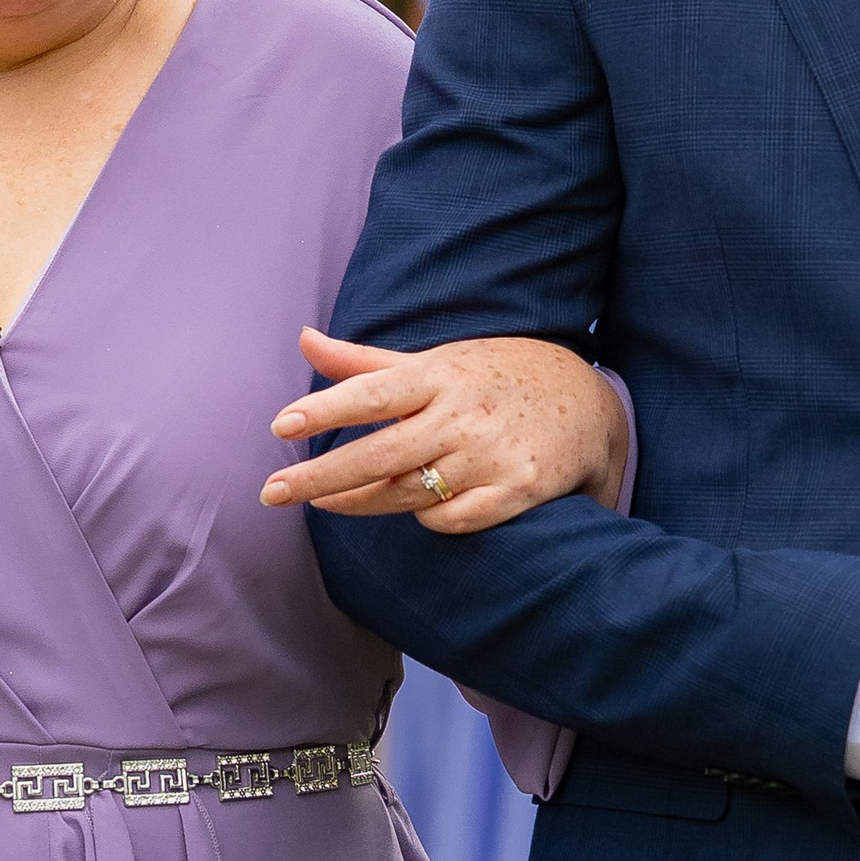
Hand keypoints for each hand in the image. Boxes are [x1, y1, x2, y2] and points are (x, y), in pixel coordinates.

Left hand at [260, 327, 630, 534]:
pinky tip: (414, 508)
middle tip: (270, 492)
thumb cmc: (496, 378)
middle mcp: (464, 415)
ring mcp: (492, 456)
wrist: (589, 403)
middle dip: (319, 478)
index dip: (325, 409)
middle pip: (378, 455)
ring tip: (324, 501)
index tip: (280, 427)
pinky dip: (426, 519)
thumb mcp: (436, 361)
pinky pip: (451, 520)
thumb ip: (365, 362)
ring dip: (360, 502)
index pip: (372, 391)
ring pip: (408, 494)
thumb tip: (303, 340)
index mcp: (441, 376)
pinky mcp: (517, 491)